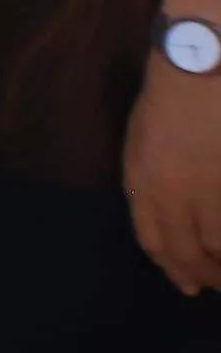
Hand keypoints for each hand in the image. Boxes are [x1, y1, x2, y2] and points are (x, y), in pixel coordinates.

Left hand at [126, 63, 220, 294]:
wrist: (201, 65)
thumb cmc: (170, 97)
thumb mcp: (140, 143)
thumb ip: (147, 182)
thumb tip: (163, 218)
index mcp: (144, 184)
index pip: (155, 241)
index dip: (172, 267)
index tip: (188, 284)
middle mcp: (177, 194)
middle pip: (189, 251)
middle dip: (203, 275)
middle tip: (217, 287)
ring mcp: (213, 189)